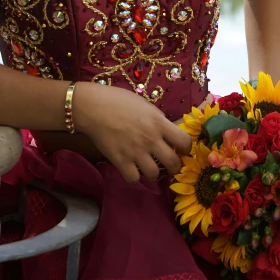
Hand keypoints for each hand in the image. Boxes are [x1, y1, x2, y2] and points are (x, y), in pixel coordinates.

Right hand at [73, 82, 191, 182]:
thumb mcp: (146, 105)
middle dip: (174, 167)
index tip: (181, 149)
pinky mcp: (120, 161)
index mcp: (159, 122)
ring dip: (153, 174)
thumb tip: (167, 132)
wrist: (94, 107)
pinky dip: (134, 176)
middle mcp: (151, 139)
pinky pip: (134, 179)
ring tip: (148, 168)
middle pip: (173, 163)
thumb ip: (158, 120)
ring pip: (154, 175)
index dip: (186, 148)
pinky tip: (132, 169)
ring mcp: (135, 152)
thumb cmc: (119, 100)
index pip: (185, 142)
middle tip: (169, 165)